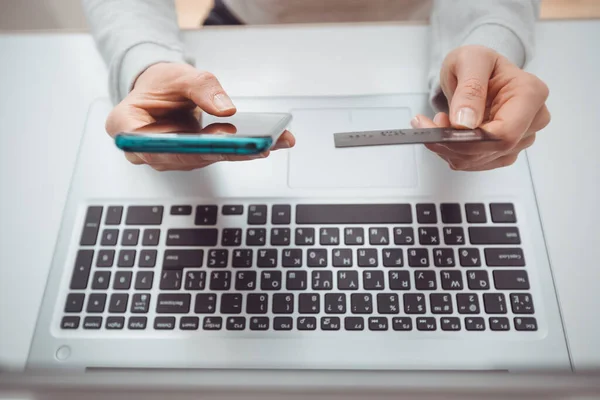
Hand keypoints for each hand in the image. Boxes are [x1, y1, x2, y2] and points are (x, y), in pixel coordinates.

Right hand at [105, 62, 294, 170]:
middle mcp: (145, 151)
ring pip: (204, 160)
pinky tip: (268, 142)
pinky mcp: (190, 159)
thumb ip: (201, 87)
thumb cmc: (161, 83)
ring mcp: (168, 158)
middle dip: (223, 152)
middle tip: (256, 146)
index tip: (212, 146)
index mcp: (126, 127)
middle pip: (185, 157)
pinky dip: (240, 150)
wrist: (162, 90)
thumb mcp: (179, 74)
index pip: (152, 144)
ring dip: (238, 152)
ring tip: (270, 141)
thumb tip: (226, 110)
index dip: (183, 149)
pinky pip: (216, 156)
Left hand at [413, 45, 549, 170]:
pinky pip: (474, 162)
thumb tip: (465, 123)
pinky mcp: (504, 150)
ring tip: (438, 122)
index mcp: (530, 94)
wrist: (475, 71)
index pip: (505, 133)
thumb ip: (469, 90)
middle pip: (492, 150)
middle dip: (453, 143)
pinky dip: (453, 152)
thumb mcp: (469, 61)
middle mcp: (532, 119)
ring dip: (449, 147)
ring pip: (479, 159)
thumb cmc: (477, 62)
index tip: (442, 126)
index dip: (471, 139)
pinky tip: (446, 133)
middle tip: (427, 124)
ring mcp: (520, 138)